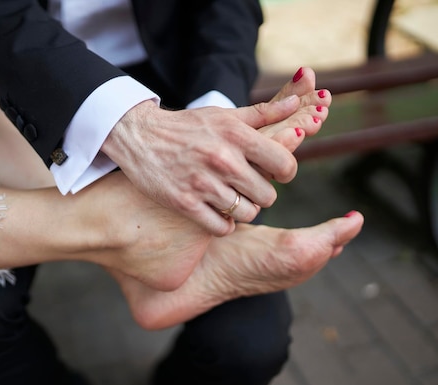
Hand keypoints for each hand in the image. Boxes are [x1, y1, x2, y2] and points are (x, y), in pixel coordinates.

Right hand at [102, 96, 300, 236]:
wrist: (139, 137)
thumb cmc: (186, 126)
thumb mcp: (224, 115)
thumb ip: (264, 113)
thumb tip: (298, 103)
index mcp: (236, 136)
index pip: (285, 165)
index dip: (285, 173)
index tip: (275, 173)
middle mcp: (222, 160)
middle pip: (268, 196)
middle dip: (261, 193)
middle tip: (247, 187)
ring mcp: (203, 184)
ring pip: (247, 214)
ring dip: (242, 210)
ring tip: (232, 199)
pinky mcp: (185, 204)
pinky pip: (222, 228)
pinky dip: (224, 224)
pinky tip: (217, 212)